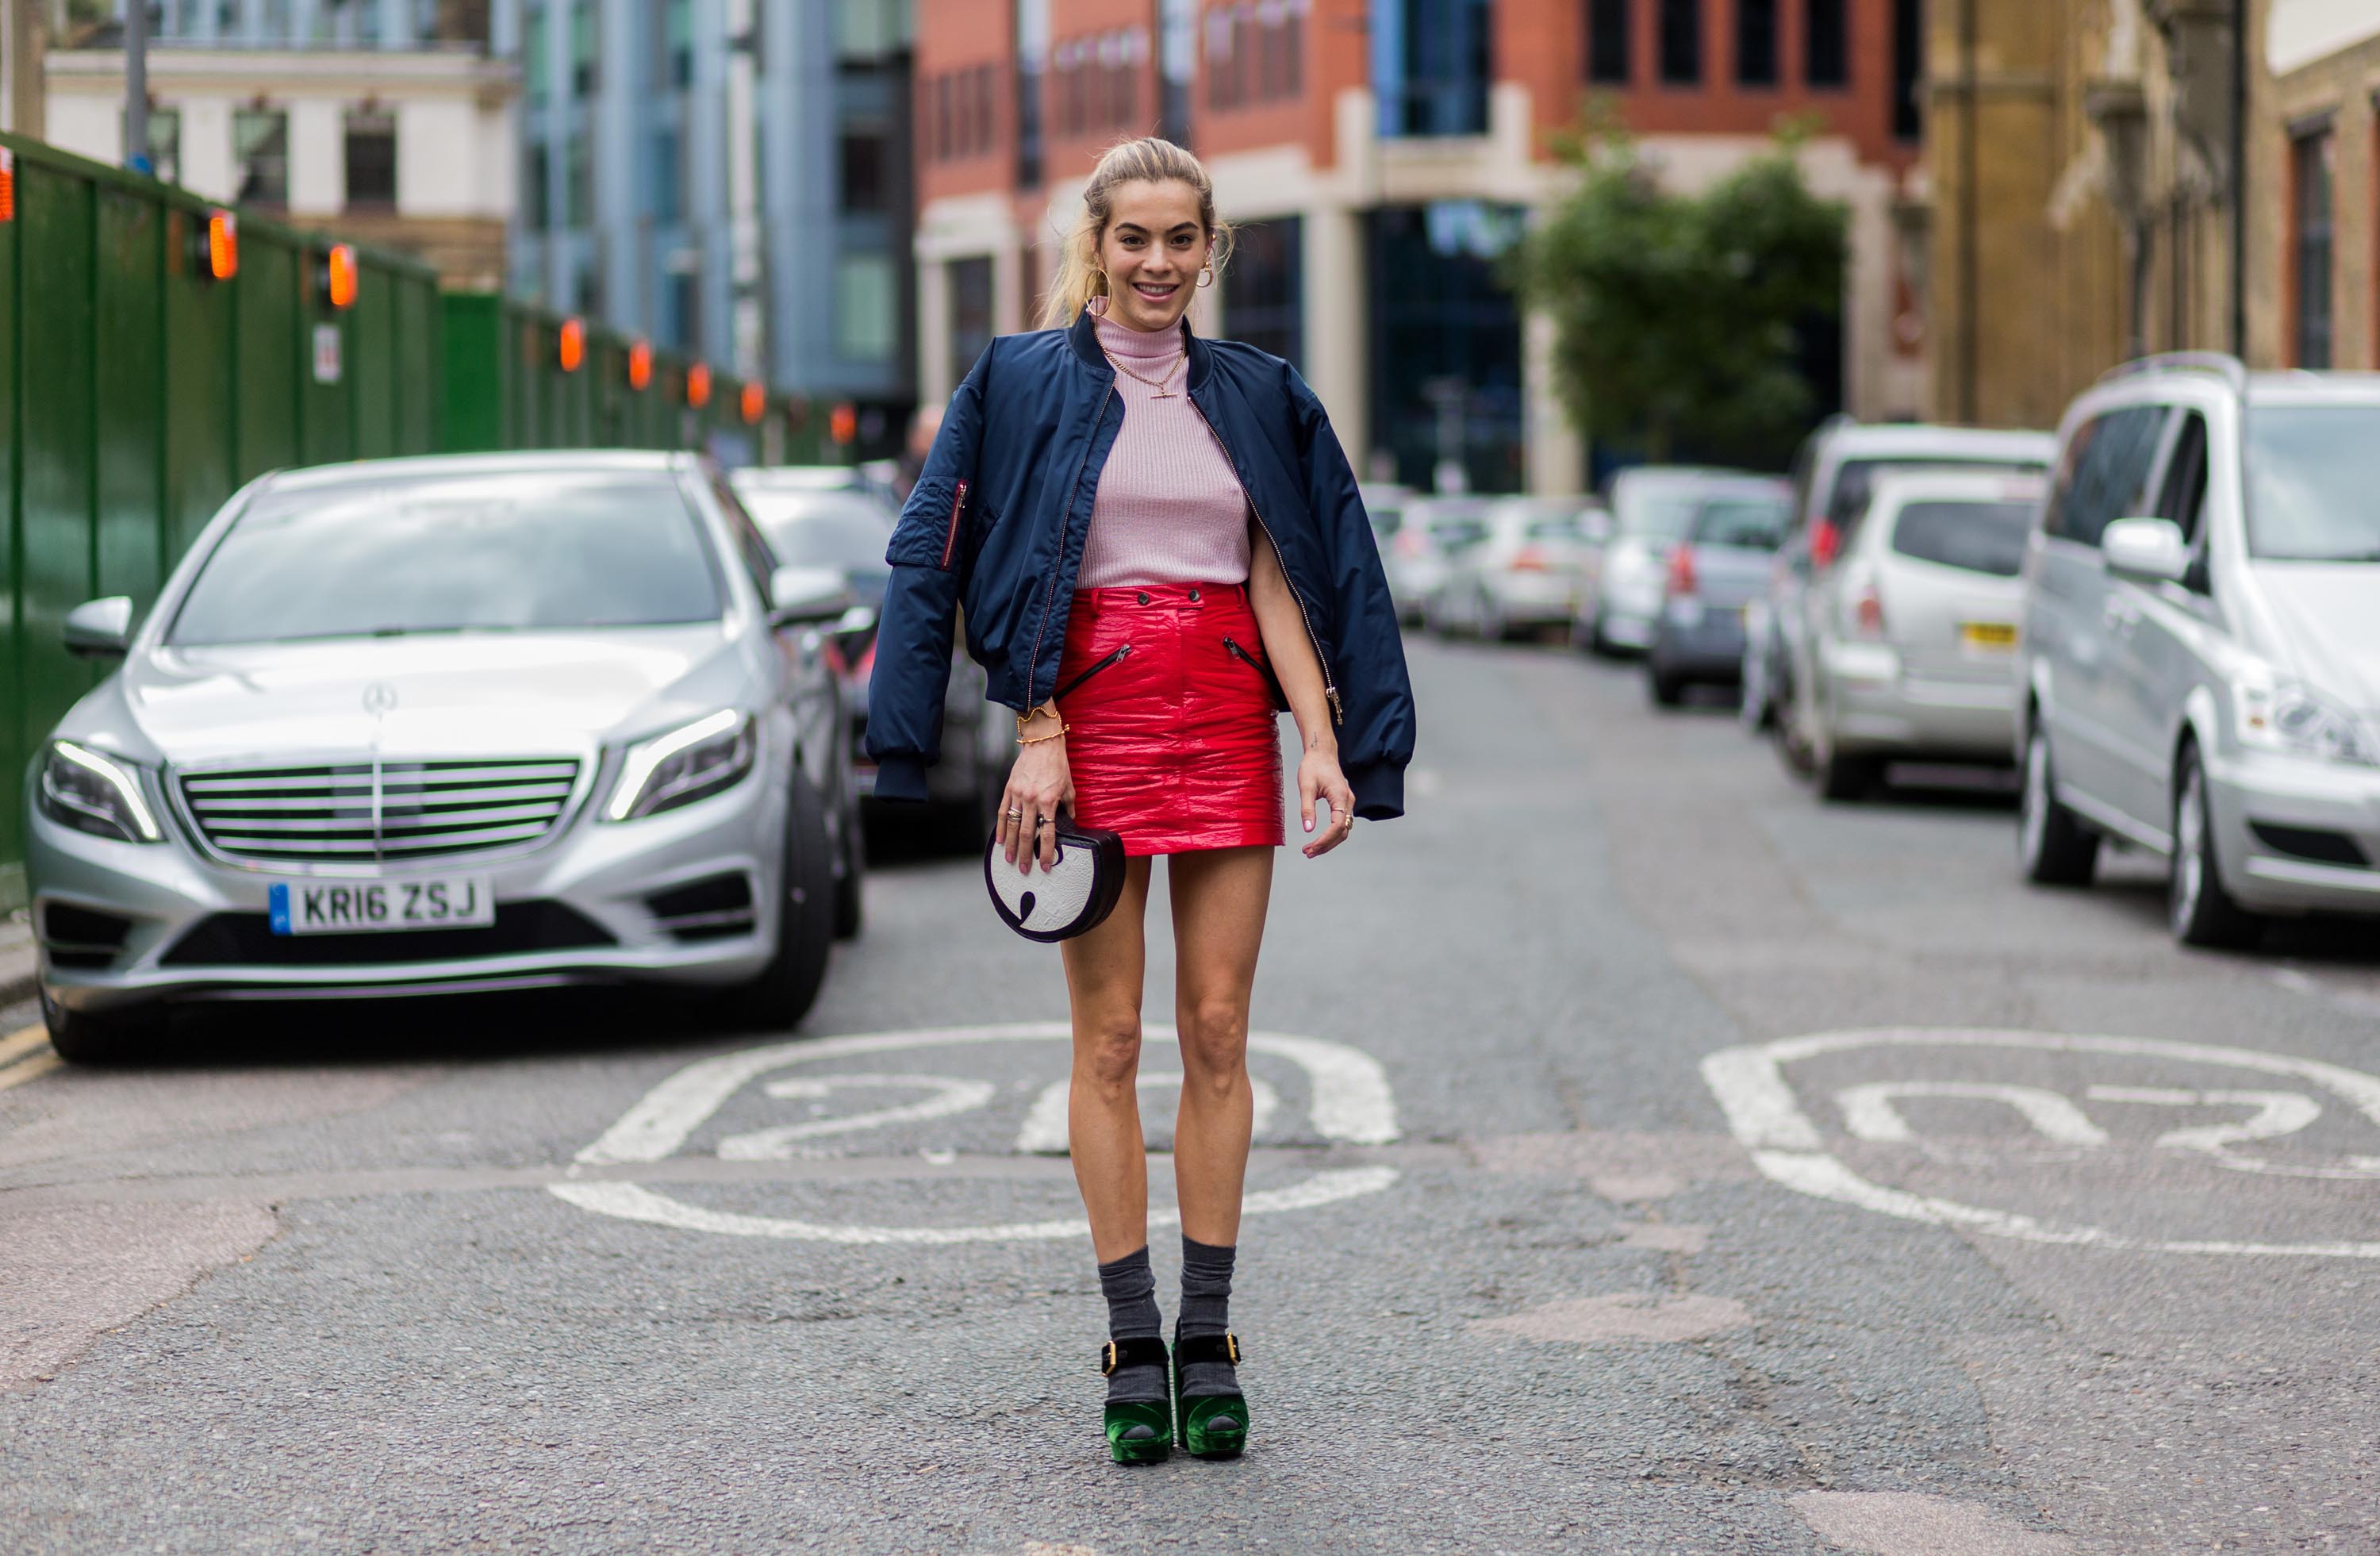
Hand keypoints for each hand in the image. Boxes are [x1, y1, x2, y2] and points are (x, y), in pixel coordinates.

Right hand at [1000, 734, 1073, 874]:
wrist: (1042, 742)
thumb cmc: (1058, 763)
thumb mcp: (1069, 786)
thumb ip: (1069, 806)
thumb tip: (1071, 821)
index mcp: (1049, 801)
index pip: (1047, 833)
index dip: (1045, 852)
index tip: (1044, 866)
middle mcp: (1032, 800)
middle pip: (1027, 834)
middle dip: (1025, 855)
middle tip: (1024, 869)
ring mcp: (1018, 795)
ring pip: (1012, 826)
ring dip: (1010, 846)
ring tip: (1010, 860)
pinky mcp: (1009, 789)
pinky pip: (1003, 812)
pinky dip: (1001, 828)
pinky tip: (1000, 841)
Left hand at [1297, 745, 1355, 858]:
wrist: (1321, 752)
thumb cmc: (1313, 766)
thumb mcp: (1306, 786)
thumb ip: (1307, 808)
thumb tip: (1308, 830)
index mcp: (1340, 797)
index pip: (1338, 826)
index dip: (1325, 840)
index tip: (1311, 847)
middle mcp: (1348, 801)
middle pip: (1342, 832)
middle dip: (1326, 845)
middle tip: (1308, 853)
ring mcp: (1348, 802)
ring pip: (1343, 830)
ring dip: (1328, 842)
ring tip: (1311, 849)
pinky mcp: (1343, 803)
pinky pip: (1341, 823)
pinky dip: (1331, 834)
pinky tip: (1319, 840)